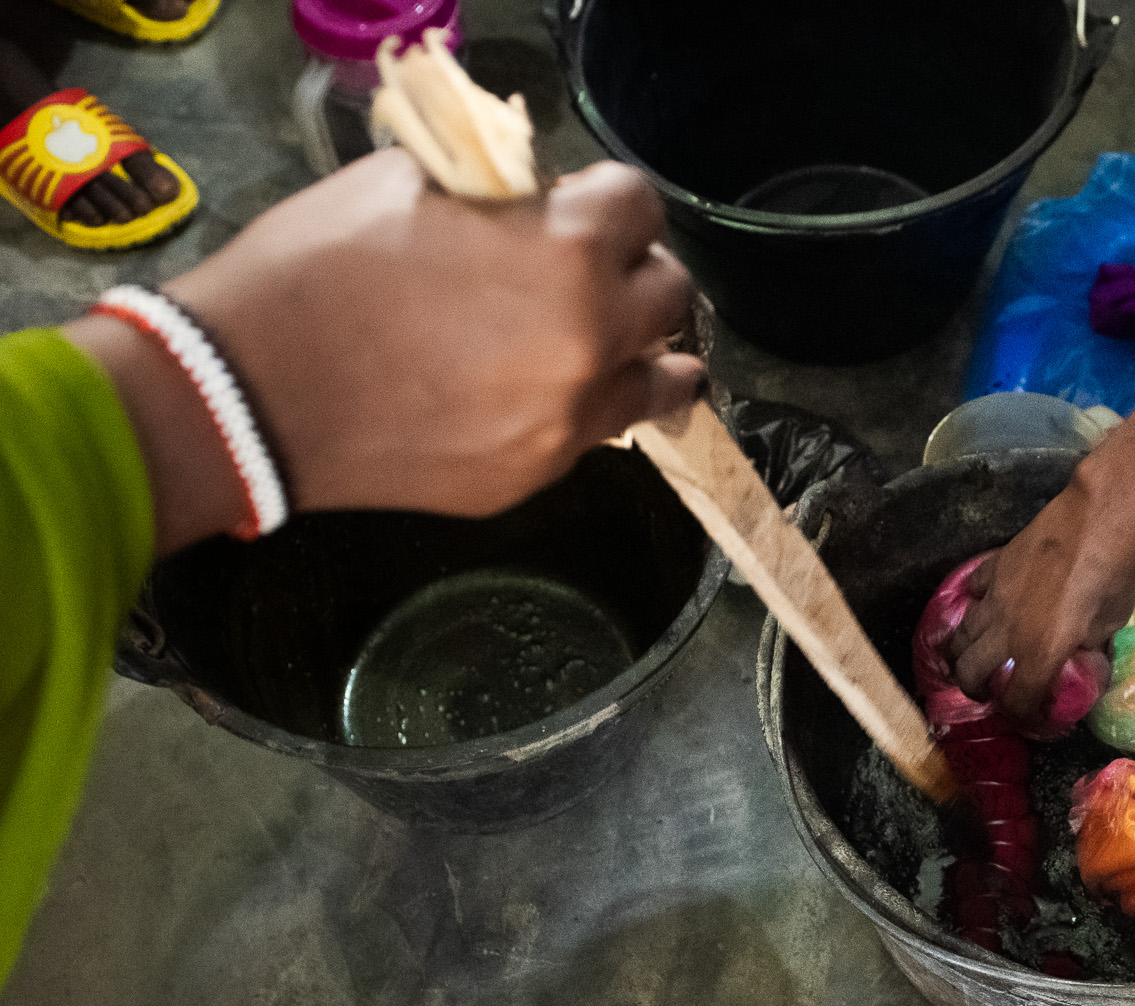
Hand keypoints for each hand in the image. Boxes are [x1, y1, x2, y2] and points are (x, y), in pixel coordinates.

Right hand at [72, 151, 703, 551]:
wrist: (248, 392)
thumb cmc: (313, 271)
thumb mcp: (406, 186)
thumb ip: (494, 195)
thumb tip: (526, 206)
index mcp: (568, 251)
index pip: (640, 205)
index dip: (608, 200)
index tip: (582, 206)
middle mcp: (592, 338)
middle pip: (668, 293)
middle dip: (633, 272)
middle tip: (591, 271)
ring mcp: (571, 417)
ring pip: (662, 379)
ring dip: (640, 352)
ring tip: (605, 342)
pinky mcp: (539, 472)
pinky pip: (596, 432)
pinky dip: (583, 406)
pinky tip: (542, 391)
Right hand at [950, 466, 1134, 722]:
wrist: (1097, 523)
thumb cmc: (1112, 578)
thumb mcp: (1110, 627)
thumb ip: (1092, 652)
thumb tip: (1089, 665)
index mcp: (1038, 654)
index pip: (1017, 702)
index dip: (1023, 717)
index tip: (1032, 717)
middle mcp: (1006, 632)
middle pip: (969, 672)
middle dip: (974, 689)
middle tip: (987, 691)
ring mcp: (995, 598)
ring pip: (961, 635)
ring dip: (963, 653)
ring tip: (973, 658)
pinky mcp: (994, 569)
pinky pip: (973, 593)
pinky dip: (975, 605)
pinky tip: (984, 606)